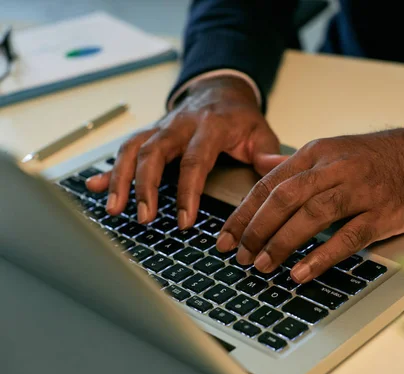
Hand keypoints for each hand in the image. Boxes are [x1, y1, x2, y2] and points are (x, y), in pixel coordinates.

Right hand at [86, 76, 286, 227]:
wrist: (220, 90)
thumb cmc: (240, 117)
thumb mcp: (261, 131)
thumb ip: (267, 153)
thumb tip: (275, 169)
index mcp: (209, 127)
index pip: (194, 161)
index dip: (187, 192)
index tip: (184, 221)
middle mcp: (179, 125)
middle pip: (153, 152)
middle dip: (144, 186)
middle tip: (143, 217)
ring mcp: (161, 128)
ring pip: (132, 149)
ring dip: (120, 179)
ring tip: (114, 209)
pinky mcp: (150, 133)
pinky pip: (125, 149)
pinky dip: (110, 169)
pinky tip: (95, 186)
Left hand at [215, 128, 403, 283]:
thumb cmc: (374, 157)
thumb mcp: (330, 150)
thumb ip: (292, 161)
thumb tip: (258, 165)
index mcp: (316, 154)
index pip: (269, 184)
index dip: (243, 213)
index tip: (225, 238)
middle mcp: (334, 169)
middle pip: (284, 198)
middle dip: (256, 229)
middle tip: (241, 256)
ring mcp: (359, 190)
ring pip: (312, 215)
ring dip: (282, 242)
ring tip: (263, 266)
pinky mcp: (382, 212)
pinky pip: (348, 236)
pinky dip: (321, 255)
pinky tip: (301, 272)